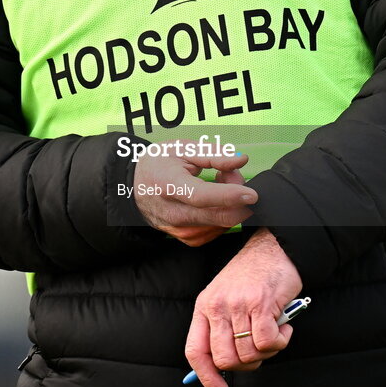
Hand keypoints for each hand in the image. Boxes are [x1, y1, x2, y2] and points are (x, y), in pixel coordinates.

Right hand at [134, 146, 256, 245]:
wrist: (134, 187)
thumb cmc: (159, 163)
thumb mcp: (182, 148)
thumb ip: (213, 155)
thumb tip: (240, 161)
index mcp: (169, 185)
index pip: (202, 196)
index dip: (229, 196)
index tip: (251, 193)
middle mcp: (174, 213)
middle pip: (218, 216)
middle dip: (238, 198)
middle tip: (232, 175)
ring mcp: (180, 229)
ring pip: (221, 224)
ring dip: (231, 205)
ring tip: (219, 182)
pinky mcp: (187, 238)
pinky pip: (216, 230)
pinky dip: (223, 214)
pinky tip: (214, 200)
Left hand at [184, 228, 301, 386]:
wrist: (274, 247)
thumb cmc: (252, 275)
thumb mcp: (225, 297)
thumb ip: (221, 328)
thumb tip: (222, 367)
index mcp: (205, 306)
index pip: (195, 351)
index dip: (206, 378)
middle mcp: (217, 306)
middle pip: (225, 359)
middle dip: (245, 365)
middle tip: (259, 352)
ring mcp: (238, 304)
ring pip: (249, 354)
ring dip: (267, 352)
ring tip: (273, 333)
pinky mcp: (261, 304)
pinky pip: (269, 343)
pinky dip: (281, 341)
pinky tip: (284, 327)